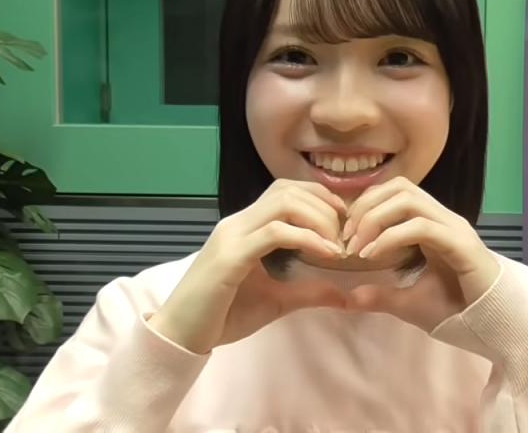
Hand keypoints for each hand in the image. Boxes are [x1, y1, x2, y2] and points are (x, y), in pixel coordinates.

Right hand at [148, 180, 345, 353]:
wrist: (182, 336)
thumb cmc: (223, 317)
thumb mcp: (276, 301)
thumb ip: (307, 292)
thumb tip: (342, 294)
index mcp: (245, 226)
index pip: (284, 190)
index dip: (319, 198)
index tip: (343, 222)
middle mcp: (237, 223)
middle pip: (288, 190)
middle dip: (325, 206)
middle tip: (345, 234)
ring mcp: (232, 236)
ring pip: (283, 203)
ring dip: (319, 219)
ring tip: (336, 245)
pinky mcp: (231, 256)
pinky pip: (275, 232)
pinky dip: (307, 238)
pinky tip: (326, 254)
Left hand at [342, 177, 500, 331]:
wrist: (494, 329)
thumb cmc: (458, 313)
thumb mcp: (409, 304)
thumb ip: (381, 296)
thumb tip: (349, 297)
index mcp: (433, 225)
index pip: (396, 192)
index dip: (366, 206)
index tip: (346, 236)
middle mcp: (444, 219)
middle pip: (400, 187)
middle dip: (366, 207)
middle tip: (347, 238)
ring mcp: (454, 229)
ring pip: (409, 199)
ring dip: (375, 218)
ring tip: (359, 247)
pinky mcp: (461, 245)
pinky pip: (421, 227)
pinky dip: (392, 237)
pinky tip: (374, 255)